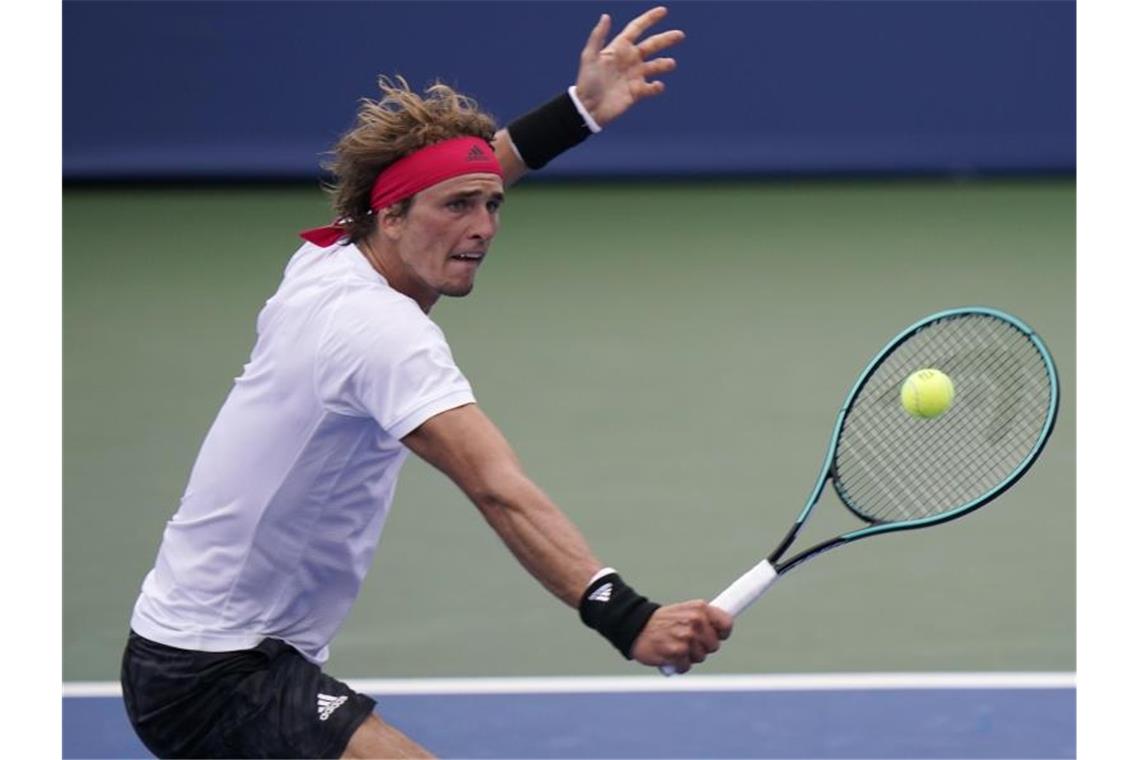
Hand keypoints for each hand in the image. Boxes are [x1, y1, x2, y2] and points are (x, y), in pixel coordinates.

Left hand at [574, 6, 684, 126]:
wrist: (588, 108)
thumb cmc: (587, 81)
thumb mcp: (589, 57)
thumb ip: (598, 37)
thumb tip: (606, 16)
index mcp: (619, 48)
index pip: (637, 29)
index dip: (649, 19)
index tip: (663, 11)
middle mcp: (630, 60)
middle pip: (652, 45)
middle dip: (666, 39)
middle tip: (680, 35)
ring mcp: (635, 76)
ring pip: (656, 66)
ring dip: (664, 64)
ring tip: (671, 63)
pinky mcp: (637, 92)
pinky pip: (652, 87)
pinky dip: (657, 86)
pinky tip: (657, 85)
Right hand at [630, 600, 732, 673]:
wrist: (636, 626)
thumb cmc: (662, 622)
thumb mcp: (685, 611)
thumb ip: (703, 619)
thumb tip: (724, 630)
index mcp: (699, 608)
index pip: (726, 624)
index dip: (721, 633)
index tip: (716, 635)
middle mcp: (695, 621)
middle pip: (714, 645)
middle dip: (702, 647)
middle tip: (686, 641)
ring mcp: (687, 637)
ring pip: (701, 657)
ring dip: (689, 656)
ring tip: (675, 646)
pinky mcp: (677, 652)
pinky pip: (687, 666)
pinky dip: (679, 665)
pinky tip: (669, 655)